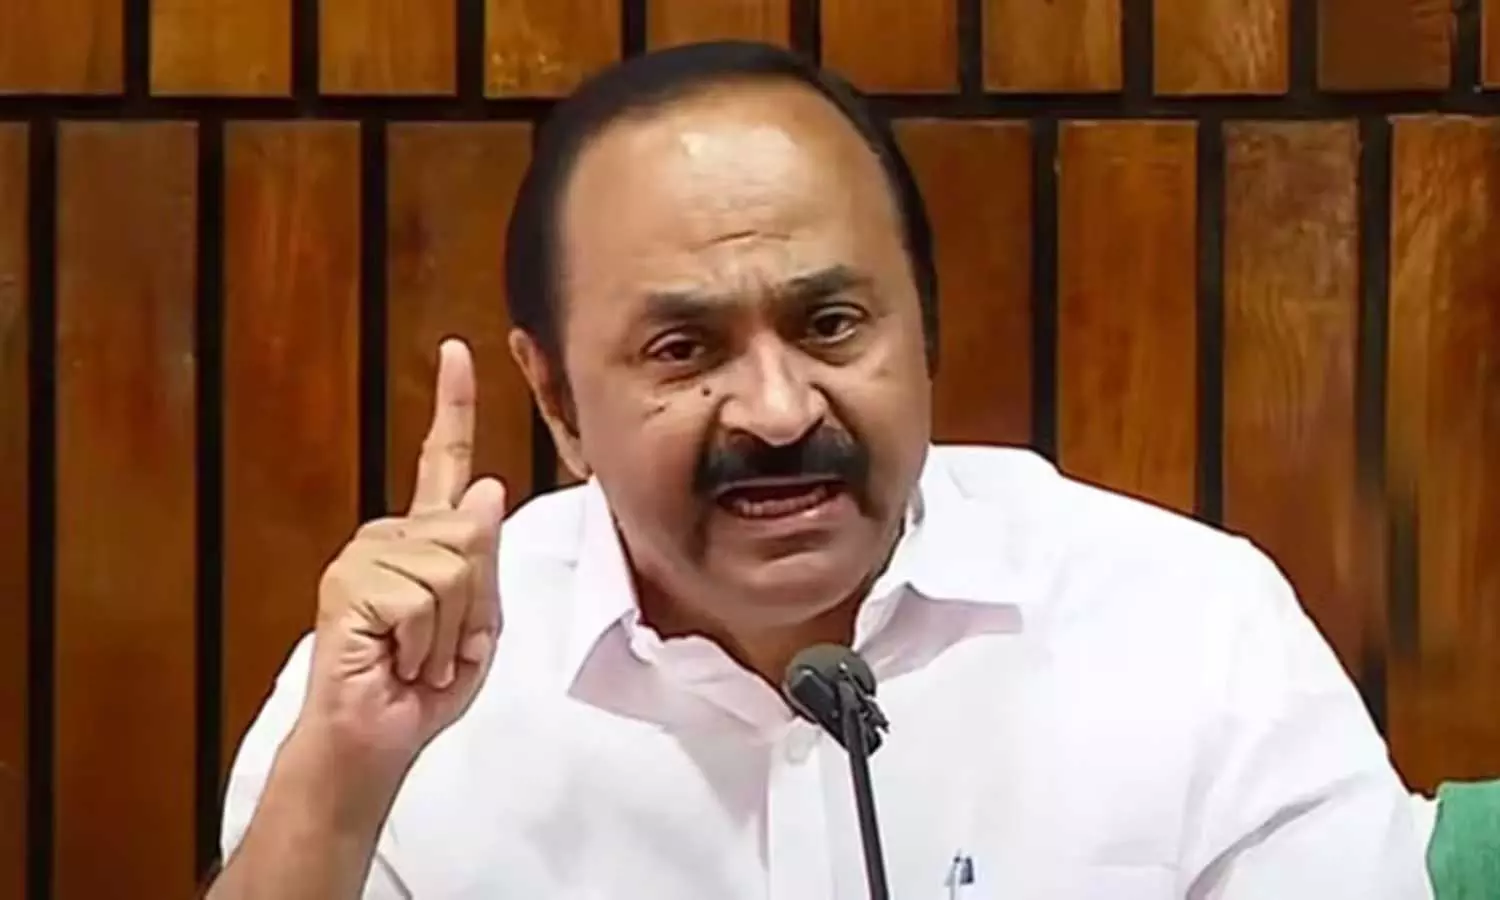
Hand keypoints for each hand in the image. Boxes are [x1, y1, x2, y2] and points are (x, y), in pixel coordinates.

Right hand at [298, 338, 506, 773]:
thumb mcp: (479, 623)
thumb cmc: (425, 685)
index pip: (443, 460)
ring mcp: (365, 554)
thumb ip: (484, 560)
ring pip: (453, 567)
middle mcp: (392, 535)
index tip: (458, 350)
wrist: (378, 738)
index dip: (453, 405)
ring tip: (417, 655)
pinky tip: (396, 658)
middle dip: (475, 608)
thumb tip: (484, 485)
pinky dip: (425, 642)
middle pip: (472, 536)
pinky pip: (423, 598)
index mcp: (426, 538)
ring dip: (450, 631)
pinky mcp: (349, 582)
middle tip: (440, 647)